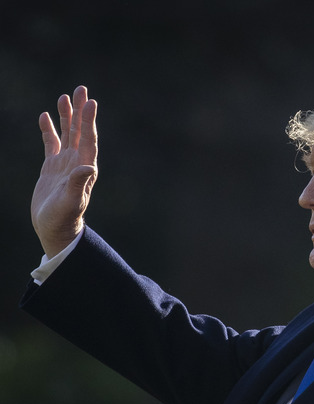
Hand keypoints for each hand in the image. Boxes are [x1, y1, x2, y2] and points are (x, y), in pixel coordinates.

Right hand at [31, 85, 97, 257]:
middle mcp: (78, 162)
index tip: (91, 102)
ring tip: (66, 96)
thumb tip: (89, 167)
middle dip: (81, 110)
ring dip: (67, 116)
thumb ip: (79, 183)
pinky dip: (49, 130)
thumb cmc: (64, 218)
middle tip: (81, 89)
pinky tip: (46, 116)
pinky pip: (51, 143)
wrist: (54, 228)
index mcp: (85, 167)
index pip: (89, 138)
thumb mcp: (71, 201)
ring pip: (67, 134)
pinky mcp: (52, 167)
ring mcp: (65, 163)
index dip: (89, 120)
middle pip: (80, 130)